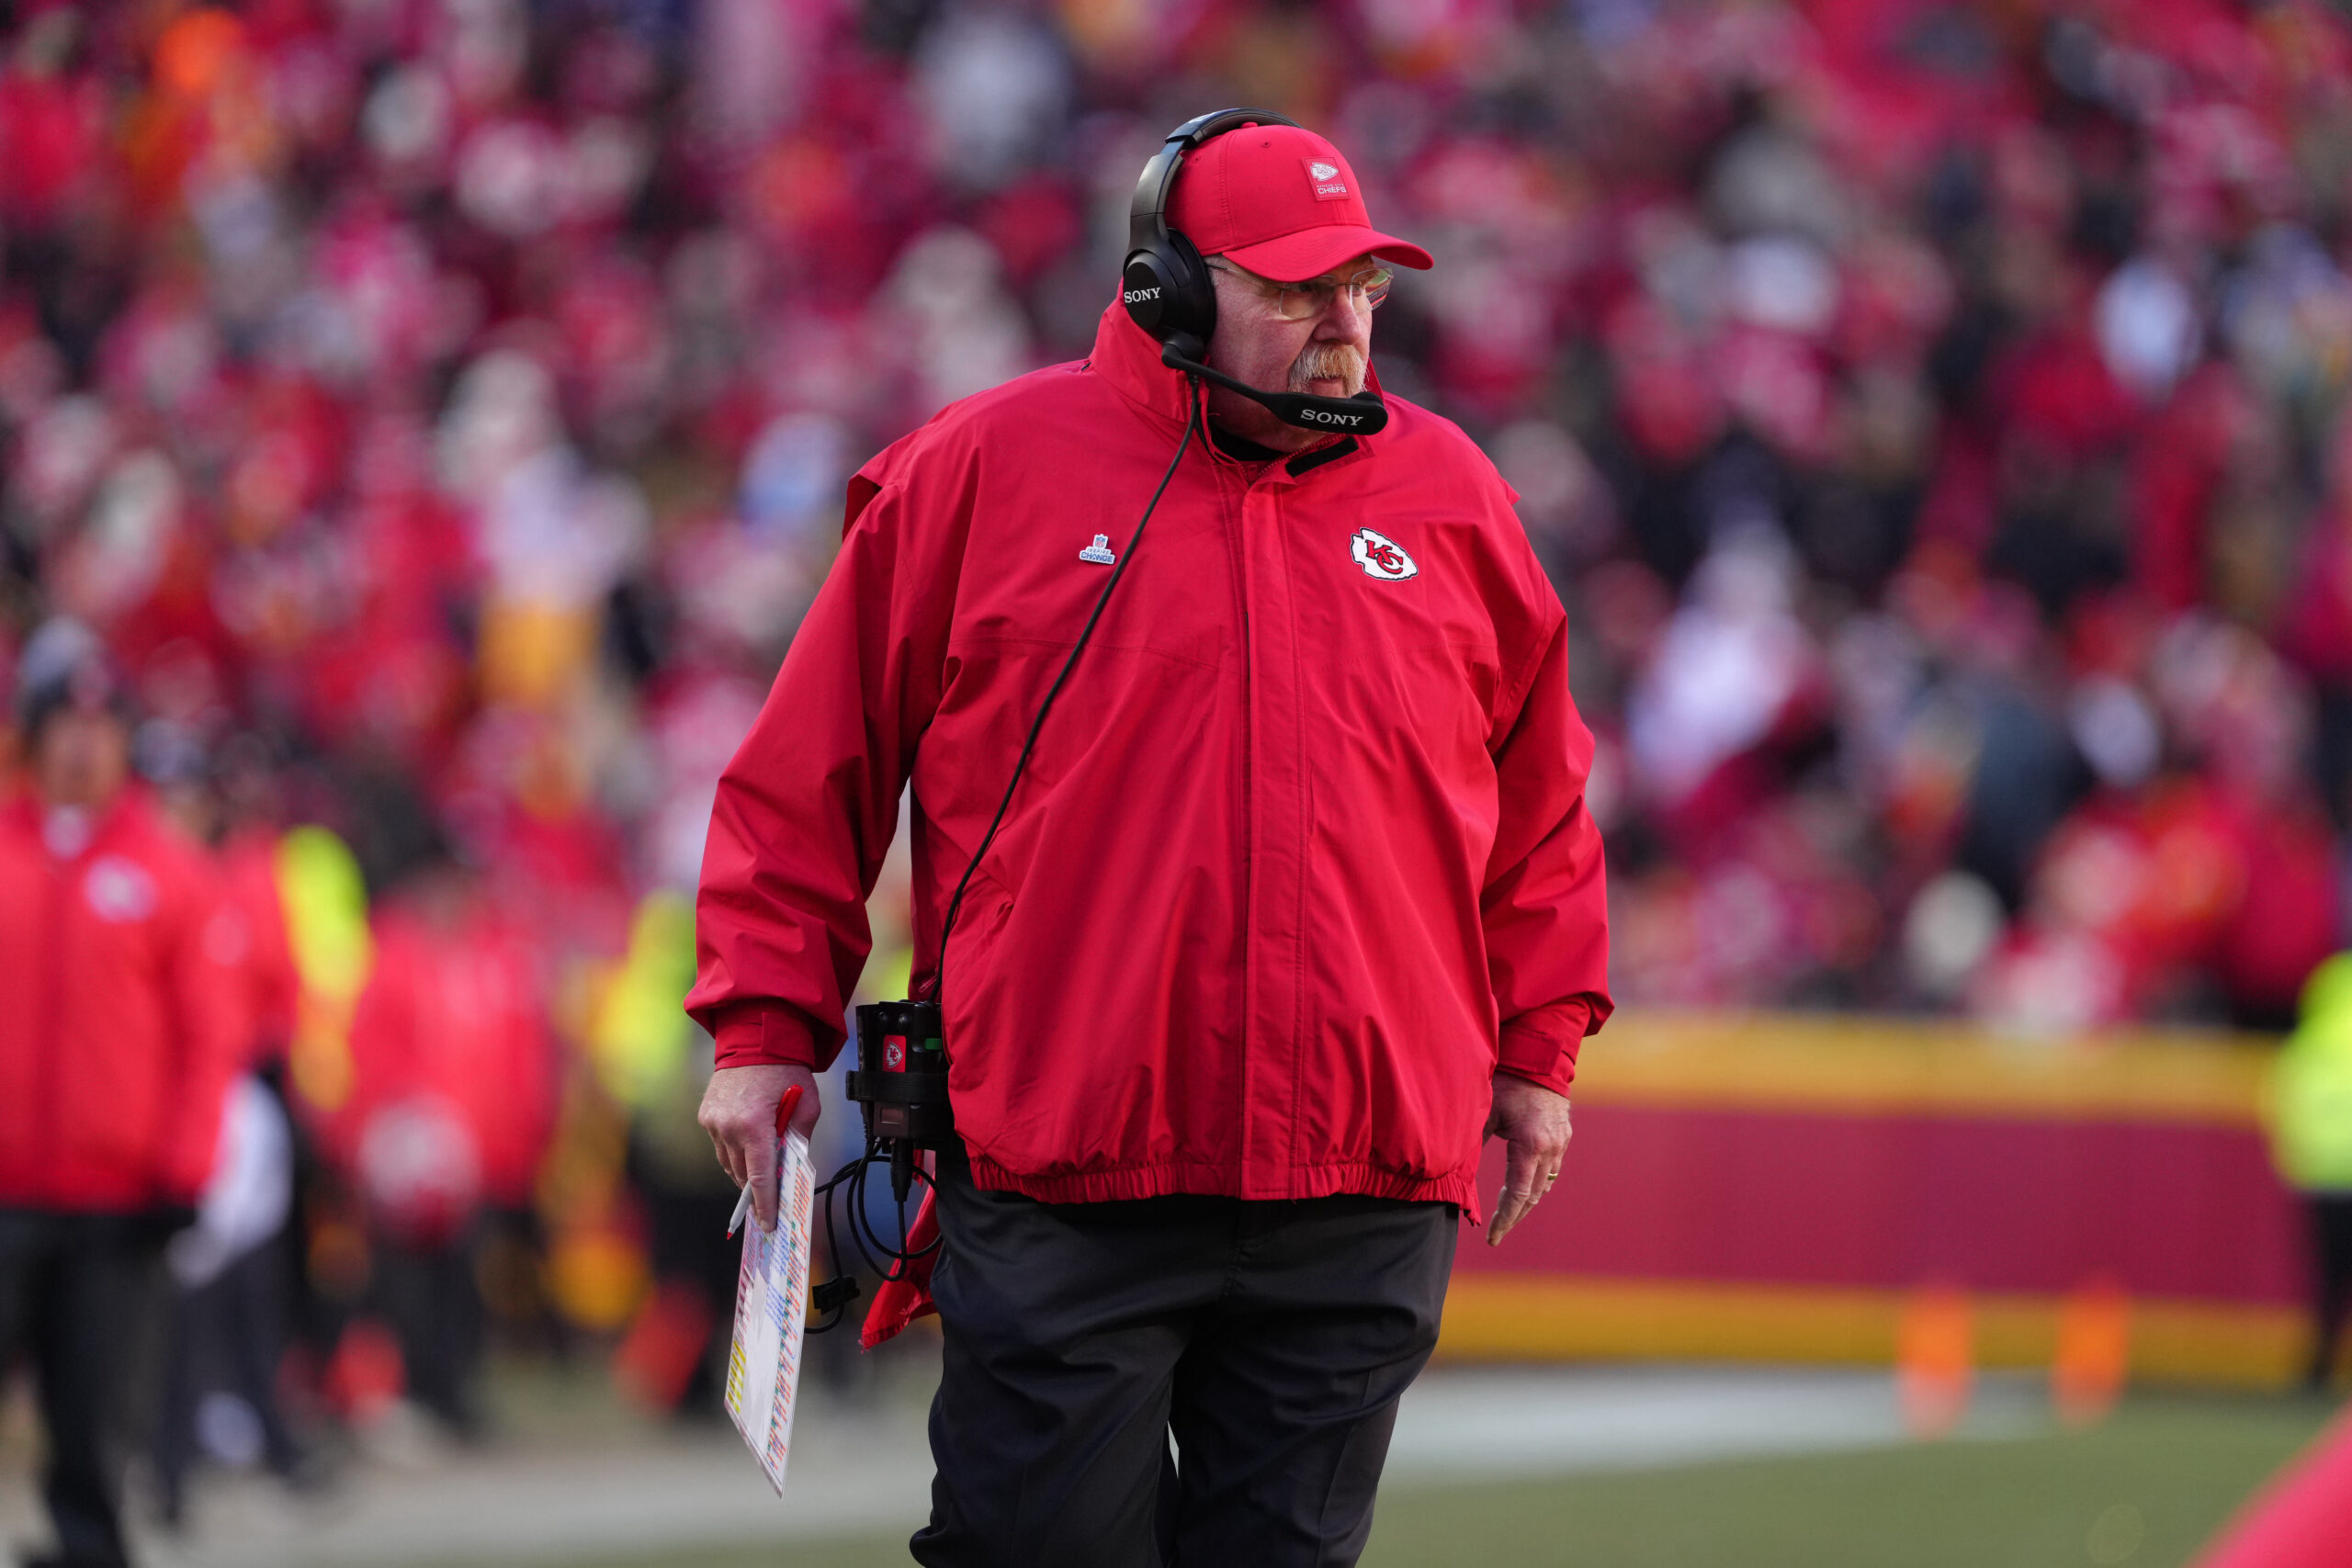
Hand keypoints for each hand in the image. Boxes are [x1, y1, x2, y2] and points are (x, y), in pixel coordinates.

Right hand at [699, 1063, 820, 1232]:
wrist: (754, 1037)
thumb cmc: (786, 1069)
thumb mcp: (807, 1104)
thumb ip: (799, 1138)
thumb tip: (793, 1167)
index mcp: (754, 1125)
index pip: (761, 1177)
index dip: (765, 1204)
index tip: (768, 1225)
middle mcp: (728, 1126)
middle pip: (742, 1174)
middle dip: (757, 1190)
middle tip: (770, 1203)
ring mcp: (712, 1122)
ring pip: (728, 1163)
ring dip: (744, 1171)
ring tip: (760, 1178)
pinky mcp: (706, 1115)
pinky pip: (720, 1146)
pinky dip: (734, 1152)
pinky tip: (748, 1149)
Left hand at [1482, 1071, 1570, 1246]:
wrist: (1539, 1056)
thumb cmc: (1507, 1081)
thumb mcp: (1484, 1111)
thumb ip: (1473, 1143)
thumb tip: (1452, 1172)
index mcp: (1531, 1145)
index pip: (1517, 1195)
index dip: (1504, 1219)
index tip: (1491, 1238)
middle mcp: (1551, 1148)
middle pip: (1533, 1196)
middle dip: (1513, 1216)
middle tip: (1496, 1232)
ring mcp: (1561, 1142)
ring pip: (1544, 1184)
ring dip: (1525, 1201)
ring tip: (1505, 1213)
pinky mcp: (1564, 1136)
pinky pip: (1551, 1169)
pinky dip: (1535, 1182)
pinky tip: (1520, 1186)